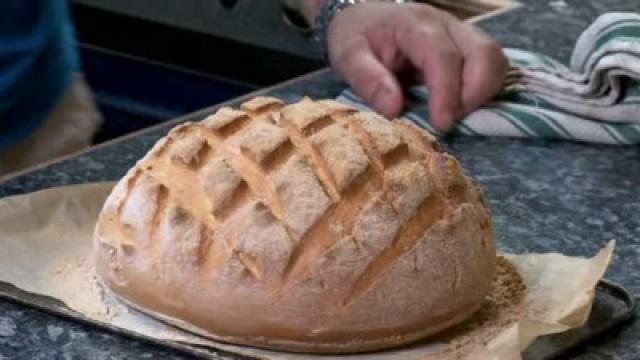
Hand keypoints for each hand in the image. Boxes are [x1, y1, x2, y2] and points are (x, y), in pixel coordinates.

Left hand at [313, 2, 508, 131]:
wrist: (364, 17)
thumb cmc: (356, 36)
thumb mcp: (347, 55)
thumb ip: (367, 79)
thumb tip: (394, 110)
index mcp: (414, 24)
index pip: (442, 56)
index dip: (447, 92)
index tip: (441, 124)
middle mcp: (446, 24)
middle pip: (484, 53)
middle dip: (475, 93)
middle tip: (449, 121)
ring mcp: (462, 33)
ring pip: (495, 59)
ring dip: (483, 93)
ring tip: (455, 115)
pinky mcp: (468, 46)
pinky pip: (492, 67)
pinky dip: (484, 90)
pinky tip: (459, 107)